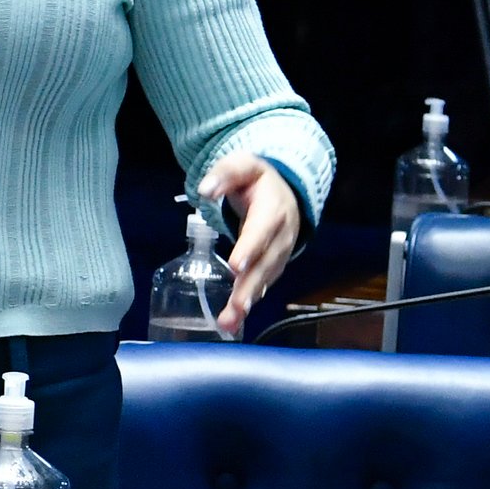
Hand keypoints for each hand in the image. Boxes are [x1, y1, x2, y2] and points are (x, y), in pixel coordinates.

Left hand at [198, 153, 302, 336]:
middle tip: (236, 307)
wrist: (285, 191)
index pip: (262, 230)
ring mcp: (280, 252)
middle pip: (266, 263)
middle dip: (250, 286)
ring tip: (229, 322)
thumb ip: (225, 174)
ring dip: (248, 300)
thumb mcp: (243, 166)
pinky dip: (250, 300)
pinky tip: (235, 318)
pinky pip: (263, 283)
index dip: (251, 248)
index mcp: (273, 209)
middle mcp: (281, 235)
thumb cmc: (257, 179)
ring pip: (265, 279)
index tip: (236, 266)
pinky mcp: (273, 264)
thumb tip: (205, 190)